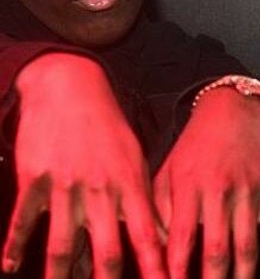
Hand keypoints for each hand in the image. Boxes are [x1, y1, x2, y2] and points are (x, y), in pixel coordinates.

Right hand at [2, 53, 166, 278]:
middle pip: (105, 250)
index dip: (155, 268)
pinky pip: (23, 219)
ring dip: (60, 276)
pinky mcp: (34, 178)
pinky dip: (14, 245)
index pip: (145, 236)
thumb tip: (156, 236)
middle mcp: (99, 189)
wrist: (71, 88)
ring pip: (62, 243)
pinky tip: (8, 266)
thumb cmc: (108, 126)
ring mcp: (65, 185)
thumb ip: (142, 197)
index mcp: (128, 183)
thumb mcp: (134, 157)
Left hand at [154, 87, 259, 278]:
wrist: (232, 109)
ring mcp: (248, 192)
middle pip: (215, 252)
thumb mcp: (169, 168)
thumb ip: (159, 207)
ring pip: (246, 248)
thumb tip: (155, 248)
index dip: (173, 275)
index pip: (179, 242)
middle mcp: (219, 192)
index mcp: (188, 187)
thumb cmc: (196, 143)